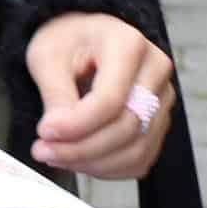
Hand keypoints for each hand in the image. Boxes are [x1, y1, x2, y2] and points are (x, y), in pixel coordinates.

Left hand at [25, 13, 174, 180]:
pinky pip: (140, 159)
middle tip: (44, 151)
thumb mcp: (48, 55)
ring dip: (93, 163)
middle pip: (127, 128)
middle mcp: (155, 71)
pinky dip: (108, 168)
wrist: (84, 38)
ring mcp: (162, 98)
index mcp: (128, 44)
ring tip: (56, 156)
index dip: (77, 124)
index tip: (44, 132)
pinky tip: (79, 160)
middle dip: (81, 148)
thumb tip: (56, 133)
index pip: (111, 99)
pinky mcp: (158, 122)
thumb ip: (55, 93)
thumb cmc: (67, 40)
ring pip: (136, 149)